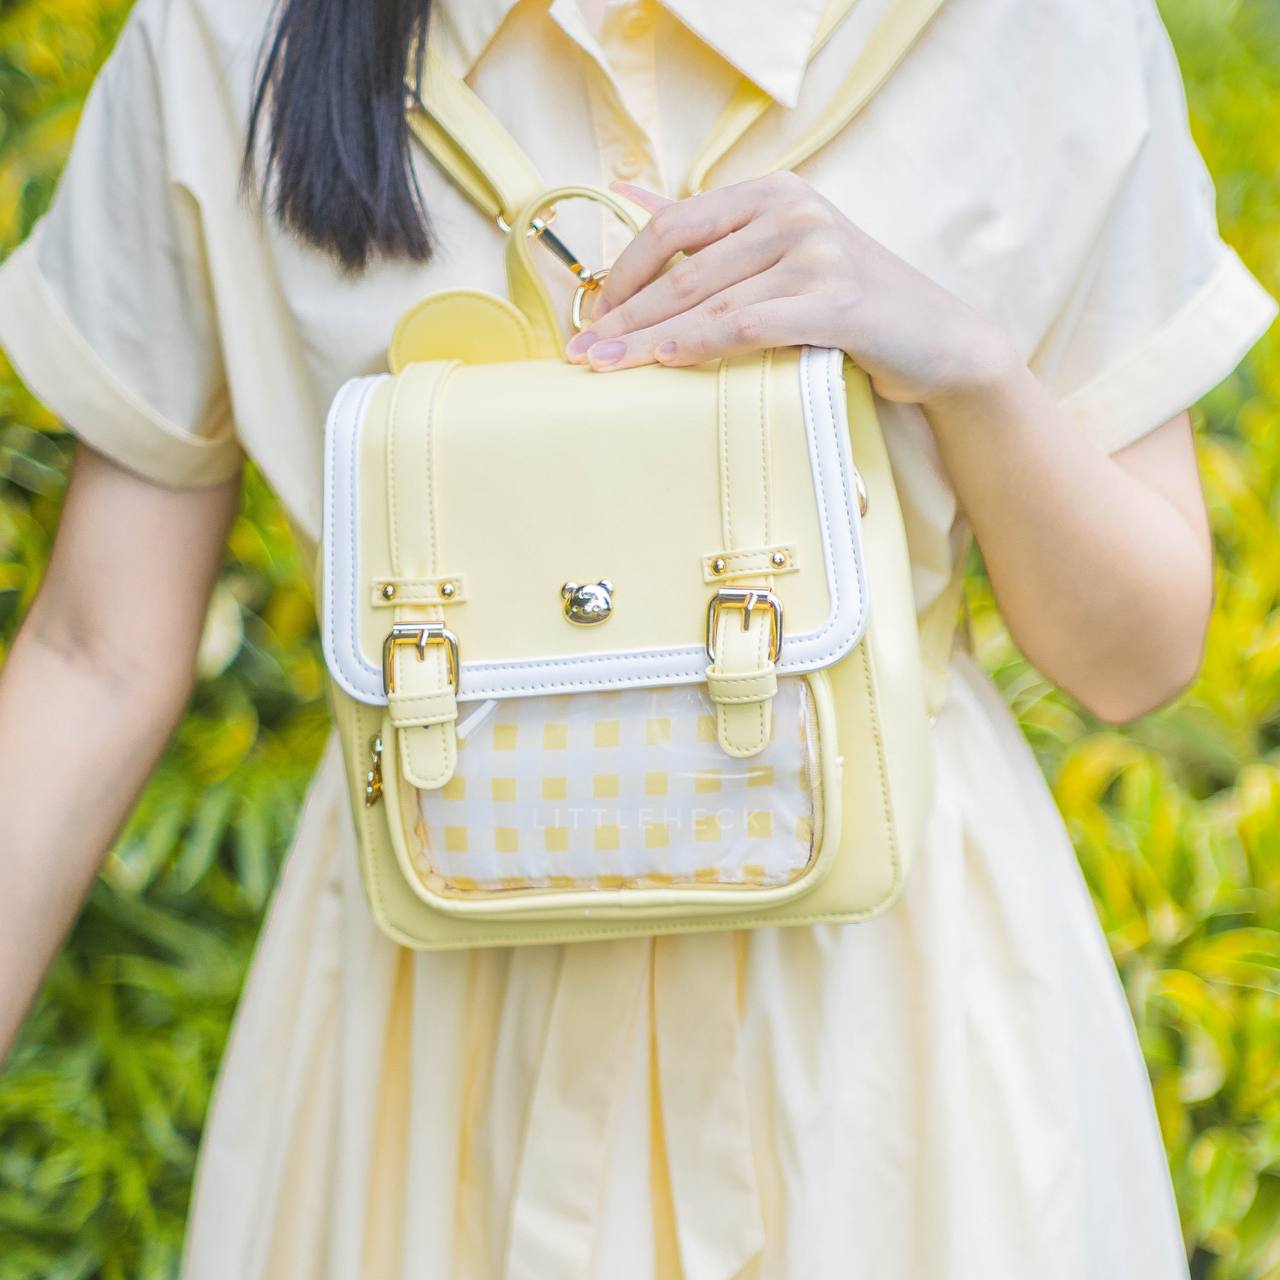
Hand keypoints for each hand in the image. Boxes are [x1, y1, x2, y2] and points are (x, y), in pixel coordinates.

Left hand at [565, 175, 1016, 406]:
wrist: (937, 341)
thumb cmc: (849, 304)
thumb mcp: (781, 252)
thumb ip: (709, 229)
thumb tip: (628, 192)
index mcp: (772, 193)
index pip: (674, 224)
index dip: (625, 271)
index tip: (591, 312)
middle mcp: (794, 211)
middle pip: (684, 267)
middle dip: (625, 313)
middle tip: (583, 351)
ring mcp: (818, 252)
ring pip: (711, 299)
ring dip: (651, 338)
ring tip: (608, 367)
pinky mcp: (838, 299)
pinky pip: (752, 322)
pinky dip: (705, 342)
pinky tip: (668, 360)